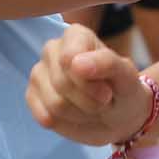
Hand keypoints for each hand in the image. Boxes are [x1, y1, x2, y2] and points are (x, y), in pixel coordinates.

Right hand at [25, 25, 155, 146]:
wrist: (118, 117)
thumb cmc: (123, 91)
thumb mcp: (126, 77)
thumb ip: (106, 63)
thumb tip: (75, 63)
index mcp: (76, 35)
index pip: (69, 58)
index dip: (90, 84)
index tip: (106, 92)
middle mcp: (52, 49)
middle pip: (62, 84)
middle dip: (88, 101)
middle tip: (102, 101)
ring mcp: (39, 73)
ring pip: (54, 104)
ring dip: (80, 114)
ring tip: (90, 108)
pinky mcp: (32, 96)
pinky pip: (44, 117)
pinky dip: (66, 123)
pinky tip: (75, 115)